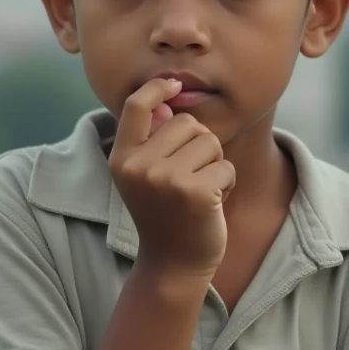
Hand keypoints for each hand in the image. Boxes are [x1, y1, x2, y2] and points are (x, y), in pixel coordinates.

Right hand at [109, 78, 234, 277]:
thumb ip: (153, 139)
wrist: (173, 265)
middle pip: (186, 122)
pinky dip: (227, 183)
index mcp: (121, 159)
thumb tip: (167, 104)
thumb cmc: (164, 214)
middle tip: (190, 176)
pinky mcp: (195, 192)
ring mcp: (166, 179)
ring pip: (210, 142)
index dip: (156, 88)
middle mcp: (139, 166)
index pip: (136, 106)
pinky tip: (212, 204)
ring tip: (200, 190)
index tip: (174, 84)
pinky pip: (226, 166)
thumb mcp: (146, 176)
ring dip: (214, 163)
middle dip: (199, 143)